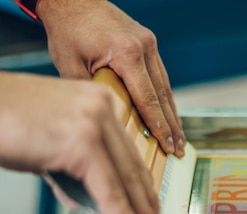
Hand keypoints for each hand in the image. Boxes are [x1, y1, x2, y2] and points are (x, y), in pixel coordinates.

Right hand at [0, 58, 160, 213]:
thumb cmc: (2, 120)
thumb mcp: (54, 141)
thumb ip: (79, 166)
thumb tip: (96, 200)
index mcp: (101, 102)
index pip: (129, 153)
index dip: (141, 186)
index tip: (149, 208)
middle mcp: (105, 108)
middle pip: (134, 167)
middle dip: (146, 204)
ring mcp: (95, 124)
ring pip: (126, 180)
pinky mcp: (82, 143)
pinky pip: (108, 188)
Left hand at [37, 0, 185, 157]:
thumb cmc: (67, 30)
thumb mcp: (71, 67)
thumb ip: (92, 96)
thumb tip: (105, 123)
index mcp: (127, 53)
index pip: (149, 100)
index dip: (160, 127)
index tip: (168, 146)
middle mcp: (144, 47)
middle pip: (163, 95)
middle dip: (172, 126)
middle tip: (179, 150)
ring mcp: (149, 43)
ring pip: (166, 86)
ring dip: (172, 113)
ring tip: (178, 137)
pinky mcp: (147, 42)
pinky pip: (160, 75)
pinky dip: (164, 97)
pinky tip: (168, 114)